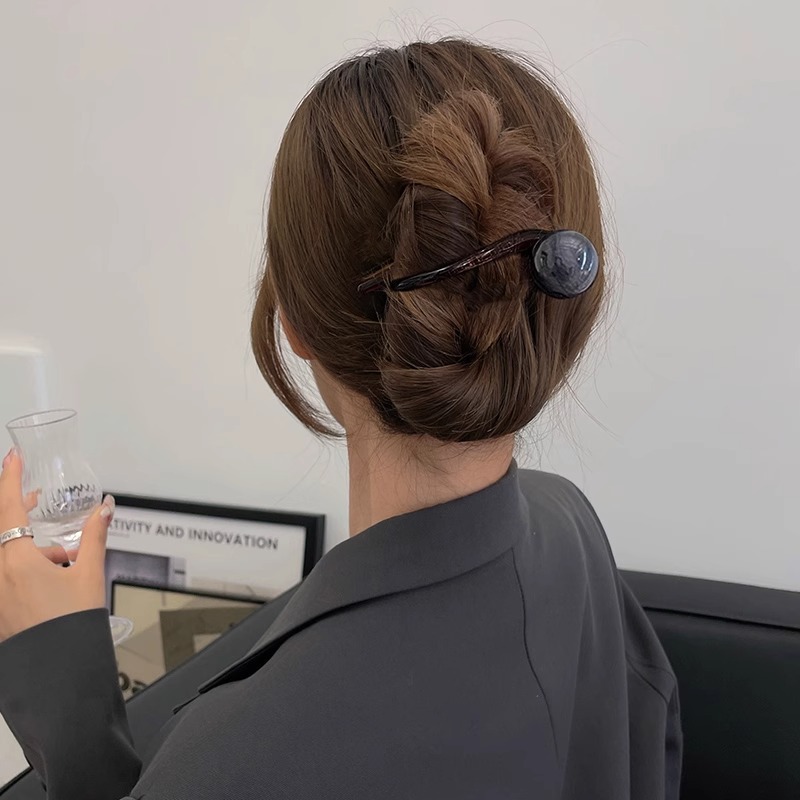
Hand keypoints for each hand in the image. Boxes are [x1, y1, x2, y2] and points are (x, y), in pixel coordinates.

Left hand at [0, 448, 113, 641]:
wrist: (58, 673)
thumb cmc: (70, 627)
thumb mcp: (88, 574)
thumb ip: (94, 536)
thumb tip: (104, 509)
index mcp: (16, 562)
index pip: (8, 508)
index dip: (11, 478)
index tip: (13, 457)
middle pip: (4, 528)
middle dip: (19, 509)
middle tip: (37, 498)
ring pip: (7, 552)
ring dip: (28, 546)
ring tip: (61, 559)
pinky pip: (6, 573)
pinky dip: (23, 565)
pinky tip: (50, 577)